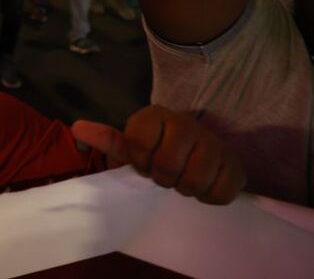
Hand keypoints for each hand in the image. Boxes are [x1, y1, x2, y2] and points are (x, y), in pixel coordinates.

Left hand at [71, 105, 245, 204]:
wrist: (196, 160)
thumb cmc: (155, 153)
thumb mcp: (129, 148)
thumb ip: (107, 139)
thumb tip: (78, 127)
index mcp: (155, 116)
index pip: (139, 144)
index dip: (140, 162)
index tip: (144, 164)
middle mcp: (186, 123)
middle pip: (167, 165)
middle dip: (163, 178)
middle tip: (166, 175)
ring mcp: (214, 143)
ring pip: (194, 180)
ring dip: (185, 188)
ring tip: (183, 180)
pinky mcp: (235, 165)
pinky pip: (219, 192)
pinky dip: (208, 197)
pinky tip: (204, 186)